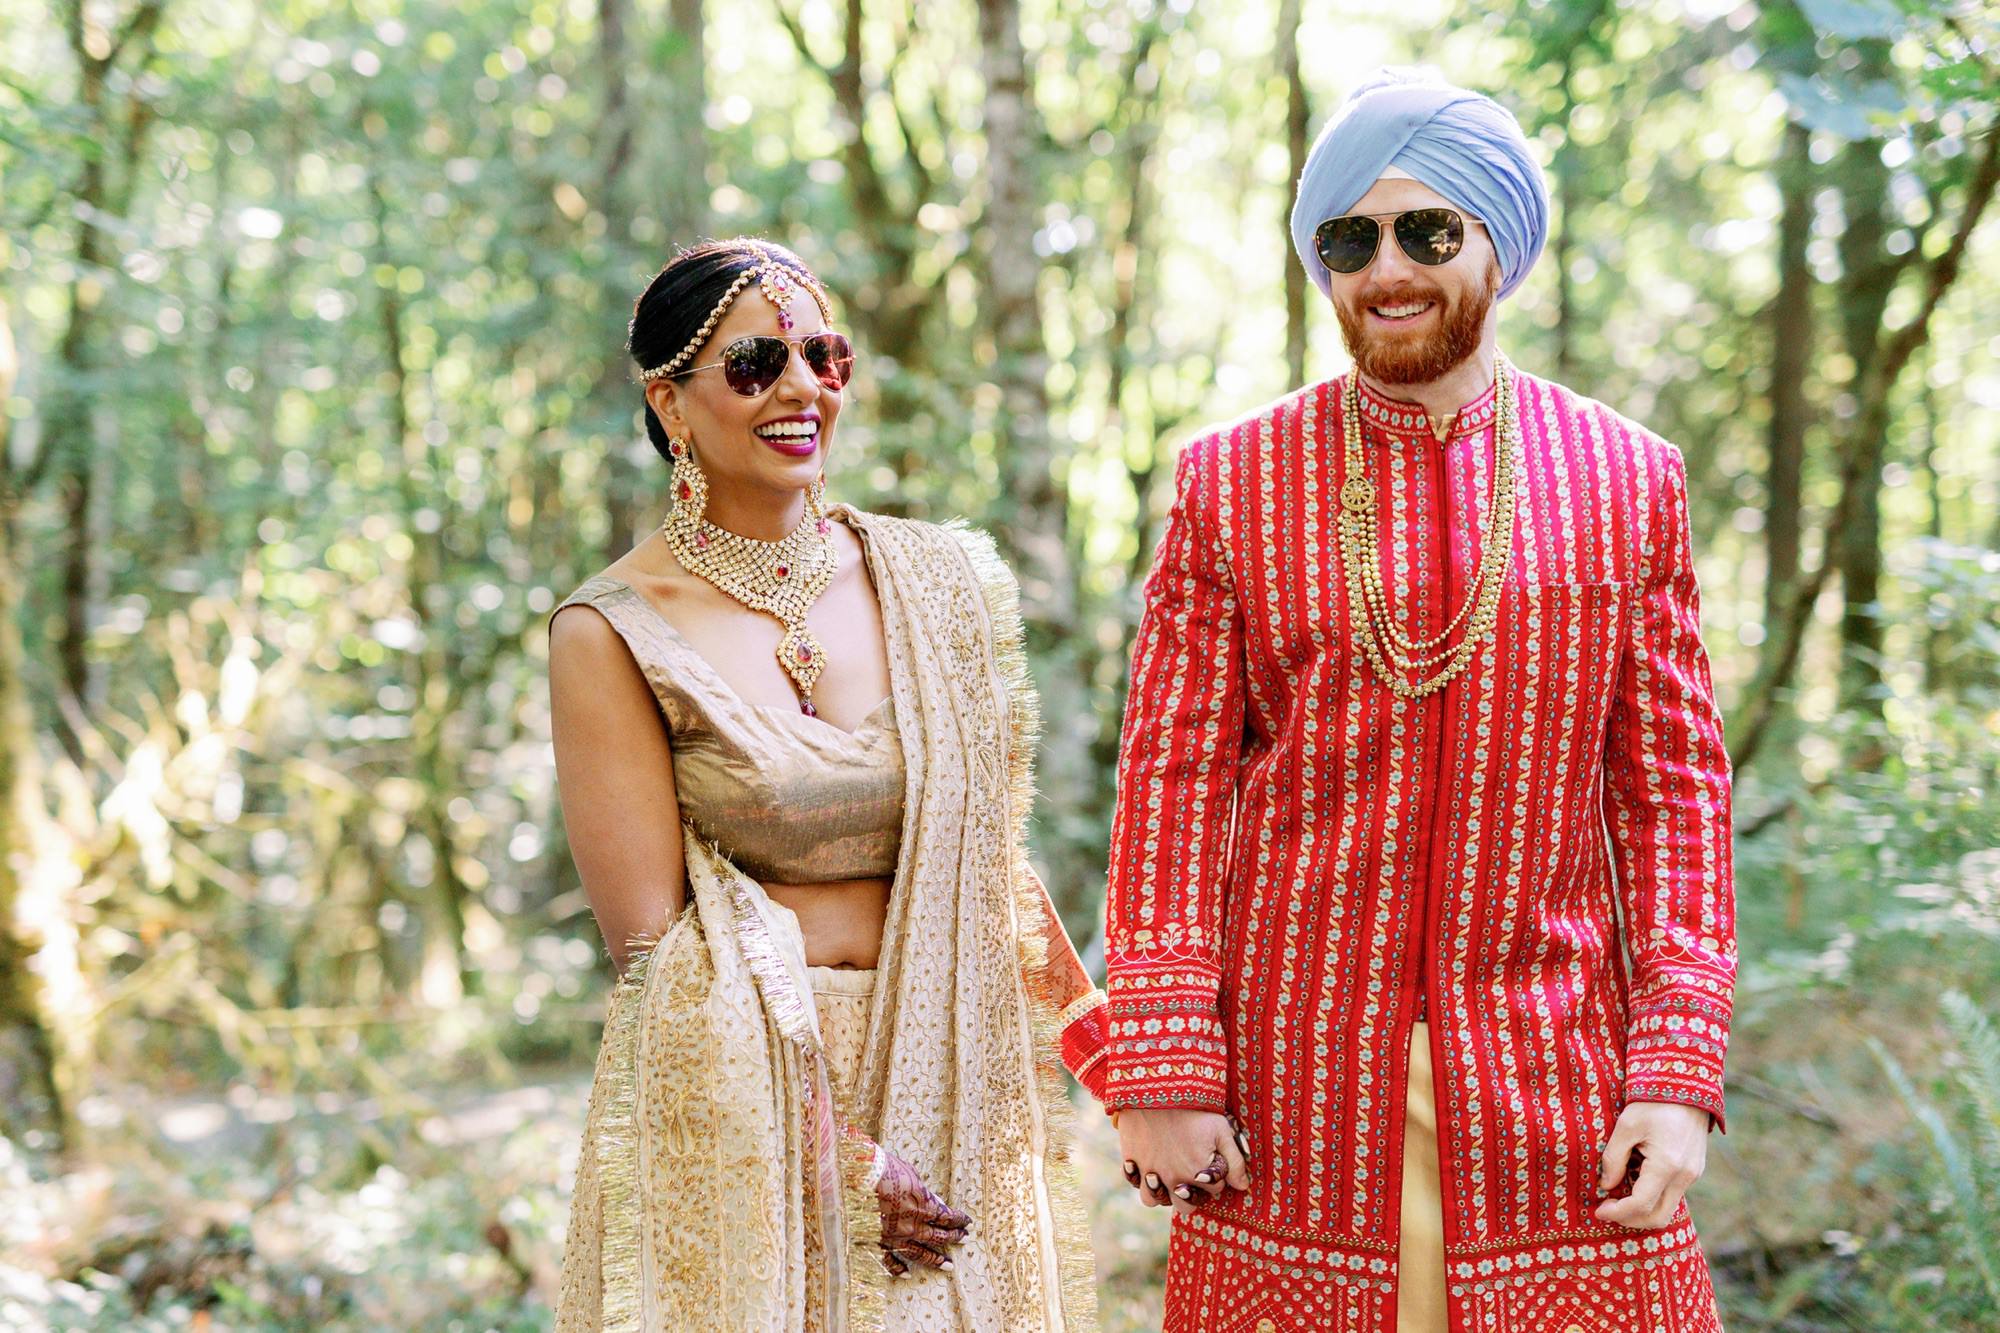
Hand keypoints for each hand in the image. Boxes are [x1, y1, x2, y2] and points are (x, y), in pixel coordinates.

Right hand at [874, 1147, 970, 1274]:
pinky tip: (907, 1275)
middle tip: (965, 1240)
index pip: (947, 1217)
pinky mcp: (879, 1241)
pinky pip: (890, 1260)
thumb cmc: (886, 1168)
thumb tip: (936, 1203)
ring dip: (936, 1260)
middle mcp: (912, 1225)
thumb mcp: (912, 1175)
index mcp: (923, 1206)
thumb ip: (925, 1192)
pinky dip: (898, 1269)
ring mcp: (896, 1236)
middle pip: (938, 1236)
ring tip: (949, 1266)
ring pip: (920, 1253)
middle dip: (954, 1238)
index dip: (959, 1220)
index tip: (968, 1222)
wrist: (859, 1175)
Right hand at [1115, 1107, 1249, 1216]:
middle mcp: (1173, 1180)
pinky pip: (1135, 1184)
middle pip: (1186, 1206)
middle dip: (1192, 1193)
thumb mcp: (1221, 1130)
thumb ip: (1235, 1162)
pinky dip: (1141, 1180)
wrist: (1155, 1092)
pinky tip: (1149, 1168)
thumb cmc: (1193, 1110)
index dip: (1215, 1174)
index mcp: (1198, 1174)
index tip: (1211, 1158)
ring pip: (1155, 1201)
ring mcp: (1150, 1174)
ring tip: (1169, 1177)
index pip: (1214, 1190)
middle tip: (1191, 1172)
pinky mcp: (1132, 1163)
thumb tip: (1242, 1186)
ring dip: (1163, 1193)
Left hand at [1594, 1101, 1709, 1228]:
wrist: (1687, 1086)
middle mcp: (1684, 1176)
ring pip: (1667, 1208)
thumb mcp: (1626, 1125)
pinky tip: (1635, 1180)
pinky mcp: (1694, 1170)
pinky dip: (1653, 1196)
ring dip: (1642, 1209)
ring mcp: (1693, 1175)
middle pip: (1658, 1217)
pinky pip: (1673, 1194)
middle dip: (1631, 1219)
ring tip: (1619, 1193)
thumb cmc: (1653, 1102)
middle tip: (1608, 1209)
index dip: (1617, 1212)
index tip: (1599, 1210)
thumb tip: (1607, 1185)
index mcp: (1667, 1165)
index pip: (1641, 1204)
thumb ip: (1614, 1158)